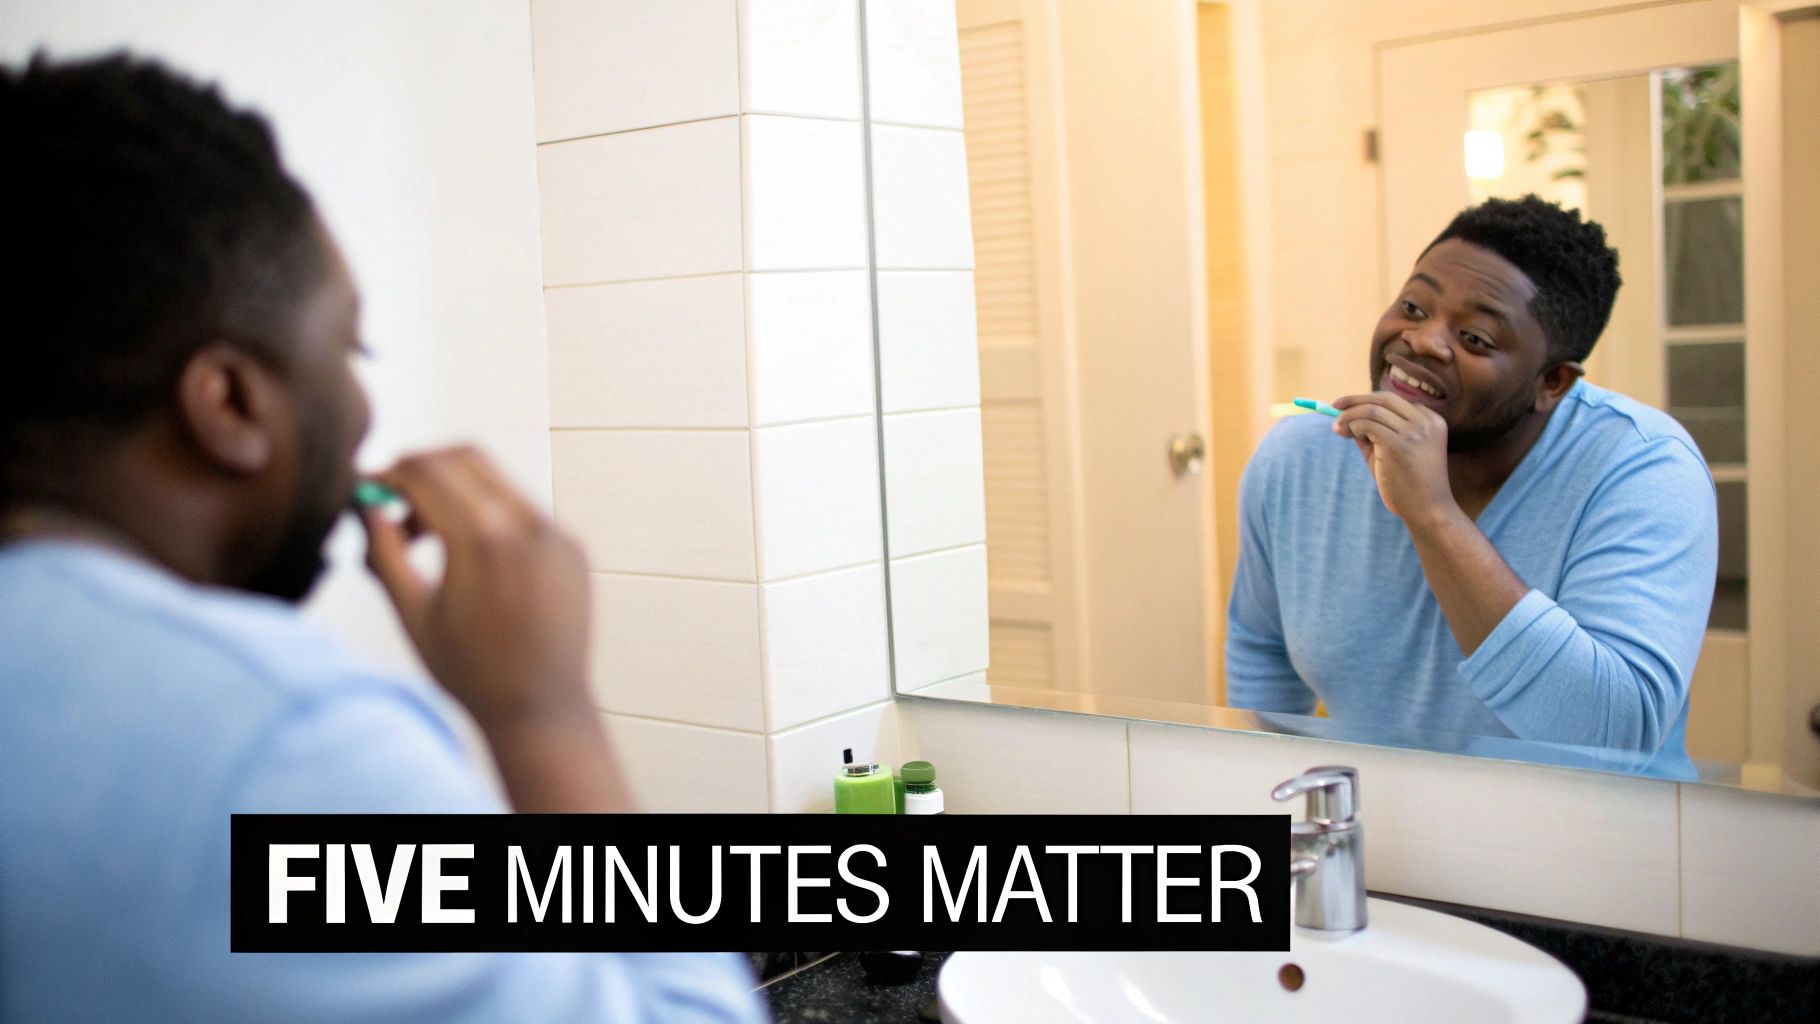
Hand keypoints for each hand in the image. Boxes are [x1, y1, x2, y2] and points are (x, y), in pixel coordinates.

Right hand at [357, 446, 592, 730]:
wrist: (540, 709)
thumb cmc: (470, 672)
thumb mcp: (411, 611)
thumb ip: (383, 551)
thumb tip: (364, 506)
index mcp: (480, 538)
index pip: (425, 470)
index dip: (389, 473)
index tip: (370, 490)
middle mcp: (526, 524)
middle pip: (464, 457)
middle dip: (422, 470)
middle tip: (396, 504)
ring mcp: (556, 534)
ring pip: (496, 481)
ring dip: (457, 493)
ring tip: (432, 541)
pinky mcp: (572, 548)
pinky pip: (525, 511)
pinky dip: (491, 516)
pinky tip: (473, 561)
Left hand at [1331, 391, 1456, 525]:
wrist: (1427, 511)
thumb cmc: (1409, 485)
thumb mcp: (1393, 453)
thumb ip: (1375, 434)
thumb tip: (1347, 418)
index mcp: (1432, 421)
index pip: (1396, 402)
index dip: (1369, 401)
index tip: (1349, 408)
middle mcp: (1425, 422)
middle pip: (1385, 398)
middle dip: (1355, 399)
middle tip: (1334, 405)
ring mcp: (1414, 432)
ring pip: (1372, 409)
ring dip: (1349, 415)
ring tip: (1337, 427)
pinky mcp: (1398, 444)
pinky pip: (1367, 424)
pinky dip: (1353, 426)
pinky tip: (1347, 434)